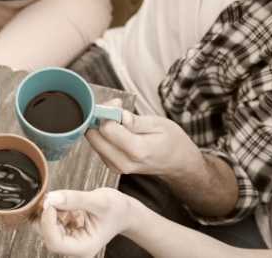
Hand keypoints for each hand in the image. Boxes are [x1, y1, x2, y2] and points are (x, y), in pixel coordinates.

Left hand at [39, 188, 132, 257]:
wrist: (124, 212)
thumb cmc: (117, 210)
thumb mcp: (99, 201)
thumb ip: (75, 199)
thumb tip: (51, 198)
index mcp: (83, 248)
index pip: (54, 241)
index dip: (47, 222)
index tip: (50, 202)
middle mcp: (74, 247)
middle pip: (47, 235)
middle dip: (48, 215)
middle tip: (55, 196)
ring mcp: (69, 240)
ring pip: (46, 227)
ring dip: (51, 211)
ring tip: (67, 201)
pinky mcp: (66, 231)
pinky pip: (51, 221)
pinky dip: (55, 209)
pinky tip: (68, 204)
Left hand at [85, 99, 202, 176]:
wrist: (178, 163)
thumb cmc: (171, 141)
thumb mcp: (158, 124)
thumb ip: (135, 121)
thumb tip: (115, 113)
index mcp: (137, 150)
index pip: (106, 128)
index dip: (108, 111)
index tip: (118, 103)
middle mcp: (123, 162)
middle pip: (94, 135)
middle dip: (100, 117)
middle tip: (116, 108)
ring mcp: (116, 167)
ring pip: (93, 140)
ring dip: (100, 125)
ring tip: (119, 118)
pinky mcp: (112, 166)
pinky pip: (98, 146)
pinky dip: (103, 134)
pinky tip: (117, 129)